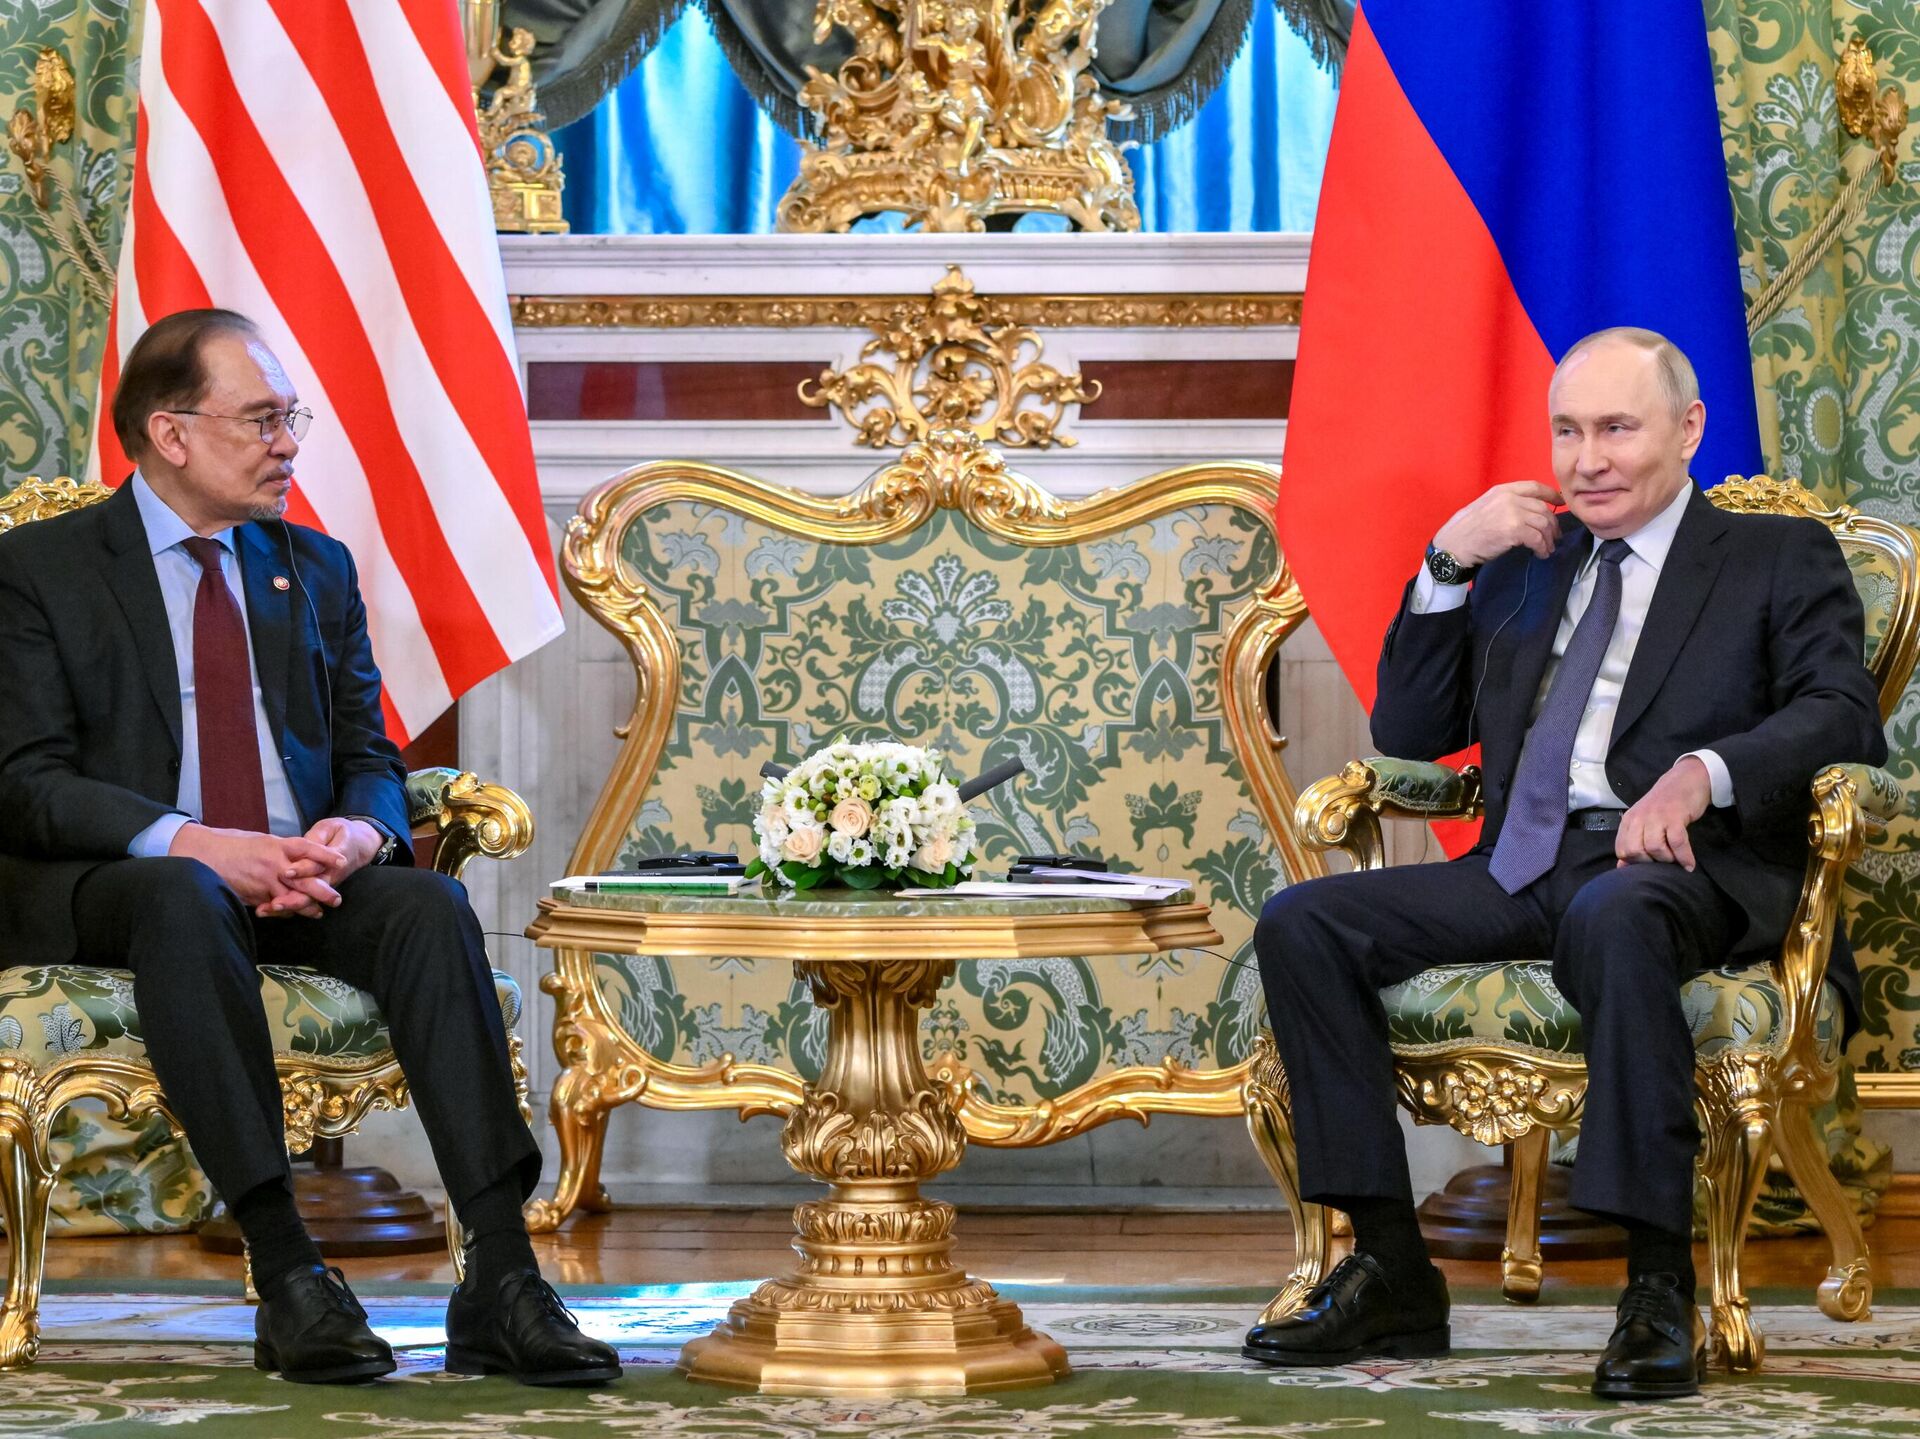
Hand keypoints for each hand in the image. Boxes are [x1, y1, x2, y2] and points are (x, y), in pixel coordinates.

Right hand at [168, 825, 345, 911]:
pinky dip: (283, 911)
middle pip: (304, 880)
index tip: (343, 862)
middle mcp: (273, 863)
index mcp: (276, 845)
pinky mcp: (253, 896)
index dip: (325, 855)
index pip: (307, 848)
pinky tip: (291, 914)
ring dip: (305, 907)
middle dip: (322, 891)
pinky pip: (273, 906)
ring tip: (318, 913)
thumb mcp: (261, 841)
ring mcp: (263, 881)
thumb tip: (299, 856)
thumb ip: (281, 850)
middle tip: (337, 900)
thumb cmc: (233, 845)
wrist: (203, 854)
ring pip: (290, 898)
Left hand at [251, 818, 382, 918]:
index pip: (316, 865)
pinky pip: (301, 901)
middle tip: (274, 904)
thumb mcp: (332, 828)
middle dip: (292, 899)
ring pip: (306, 900)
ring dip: (286, 907)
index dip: (302, 869)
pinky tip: (263, 910)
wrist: (360, 846)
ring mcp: (322, 885)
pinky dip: (283, 908)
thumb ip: (318, 836)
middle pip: (310, 891)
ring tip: (265, 910)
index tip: (287, 872)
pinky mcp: (316, 889)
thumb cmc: (342, 834)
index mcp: (334, 858)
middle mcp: (328, 876)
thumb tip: (303, 842)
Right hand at [1432, 482, 1563, 564]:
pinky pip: (1538, 539)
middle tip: (1554, 536)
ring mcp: (1512, 514)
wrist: (1454, 545)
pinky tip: (1540, 554)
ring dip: (1549, 538)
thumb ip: (1506, 504)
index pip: (1534, 487)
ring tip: (1547, 548)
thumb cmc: (1467, 530)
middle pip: (1542, 508)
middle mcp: (1509, 498)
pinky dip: (1542, 548)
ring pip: (1543, 524)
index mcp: (1502, 490)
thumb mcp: (1486, 506)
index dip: (1551, 494)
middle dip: (1552, 524)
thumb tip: (1529, 511)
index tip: (1560, 503)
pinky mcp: (1514, 531)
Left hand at [1616, 757, 1712, 870]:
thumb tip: (1621, 867)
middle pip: (1634, 851)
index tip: (1649, 865)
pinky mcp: (1675, 816)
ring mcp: (1656, 816)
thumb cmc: (1665, 804)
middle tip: (1662, 863)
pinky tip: (1689, 864)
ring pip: (1654, 848)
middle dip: (1649, 863)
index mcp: (1629, 820)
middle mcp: (1639, 818)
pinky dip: (1684, 857)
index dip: (1634, 862)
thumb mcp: (1644, 821)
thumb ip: (1632, 841)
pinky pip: (1677, 843)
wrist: (1685, 780)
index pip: (1622, 850)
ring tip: (1676, 860)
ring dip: (1667, 859)